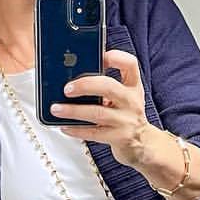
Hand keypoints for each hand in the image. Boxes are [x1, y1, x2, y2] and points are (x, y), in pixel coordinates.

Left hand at [48, 50, 156, 166]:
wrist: (142, 144)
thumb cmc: (126, 116)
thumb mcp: (124, 96)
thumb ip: (105, 86)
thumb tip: (72, 78)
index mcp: (132, 86)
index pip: (130, 64)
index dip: (115, 57)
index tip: (99, 56)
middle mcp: (131, 101)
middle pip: (108, 87)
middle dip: (85, 85)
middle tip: (67, 88)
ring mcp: (126, 120)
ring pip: (97, 113)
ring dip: (74, 110)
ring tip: (56, 109)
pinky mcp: (119, 138)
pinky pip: (94, 133)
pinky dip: (76, 130)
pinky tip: (65, 126)